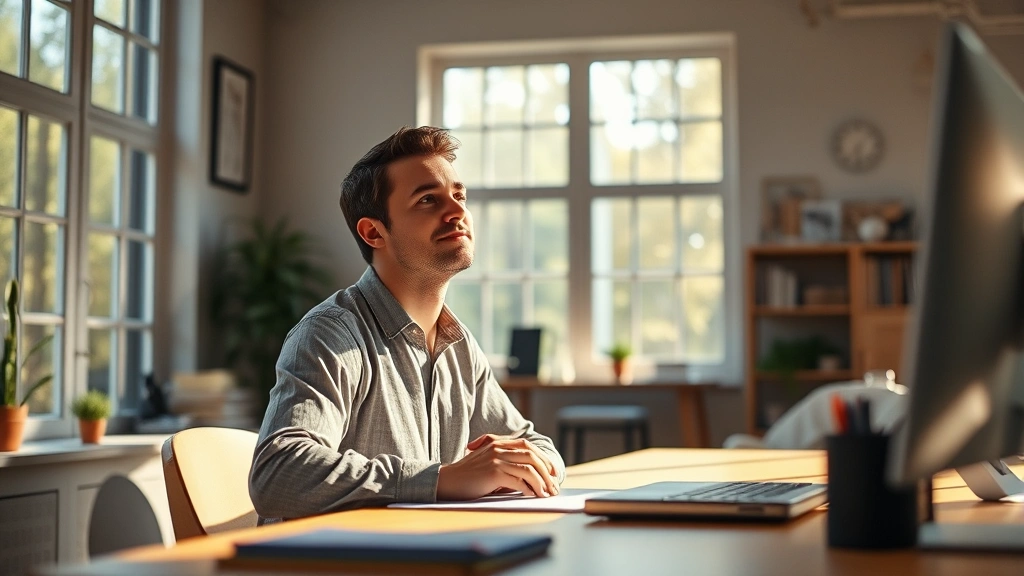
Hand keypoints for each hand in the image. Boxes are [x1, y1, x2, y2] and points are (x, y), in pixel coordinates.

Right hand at [436, 435, 558, 500]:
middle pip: (532, 456)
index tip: (552, 472)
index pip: (527, 446)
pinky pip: (519, 480)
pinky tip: (532, 495)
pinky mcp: (494, 472)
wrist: (447, 481)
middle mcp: (498, 448)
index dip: (543, 458)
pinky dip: (529, 489)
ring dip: (541, 482)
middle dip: (546, 472)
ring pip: (529, 468)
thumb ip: (504, 462)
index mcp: (497, 443)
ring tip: (546, 494)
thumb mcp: (487, 462)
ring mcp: (496, 459)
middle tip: (553, 486)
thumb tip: (529, 477)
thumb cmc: (467, 476)